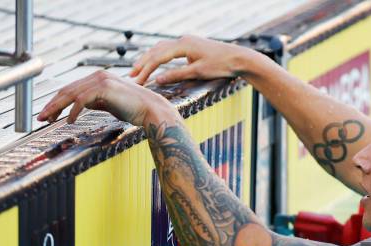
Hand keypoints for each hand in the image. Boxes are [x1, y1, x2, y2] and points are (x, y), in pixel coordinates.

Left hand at [38, 70, 178, 126]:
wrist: (151, 110)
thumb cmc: (135, 109)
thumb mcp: (110, 104)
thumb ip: (96, 102)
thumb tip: (80, 106)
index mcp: (100, 78)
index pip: (72, 89)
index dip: (58, 101)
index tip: (49, 113)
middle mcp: (98, 76)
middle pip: (67, 90)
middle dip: (52, 104)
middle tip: (42, 117)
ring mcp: (101, 80)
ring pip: (71, 94)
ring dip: (57, 108)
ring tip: (49, 119)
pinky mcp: (104, 88)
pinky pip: (81, 100)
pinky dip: (73, 111)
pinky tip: (69, 121)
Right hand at [129, 35, 252, 84]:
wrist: (239, 58)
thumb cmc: (221, 66)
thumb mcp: (198, 72)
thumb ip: (177, 75)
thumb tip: (157, 80)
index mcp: (183, 45)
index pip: (158, 57)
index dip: (146, 69)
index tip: (137, 81)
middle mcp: (183, 40)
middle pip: (156, 51)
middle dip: (143, 63)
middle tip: (131, 76)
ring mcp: (187, 42)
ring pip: (162, 49)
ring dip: (150, 59)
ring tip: (139, 70)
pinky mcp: (191, 46)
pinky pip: (170, 50)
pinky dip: (160, 57)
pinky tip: (155, 64)